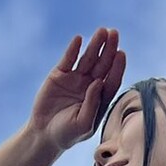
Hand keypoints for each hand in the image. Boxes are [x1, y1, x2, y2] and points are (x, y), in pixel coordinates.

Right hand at [29, 28, 126, 153]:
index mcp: (100, 99)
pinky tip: (79, 39)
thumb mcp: (83, 125)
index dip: (117, 67)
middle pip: (103, 65)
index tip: (121, 54)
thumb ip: (93, 105)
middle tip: (114, 33)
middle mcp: (90, 86)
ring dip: (95, 45)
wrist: (44, 134)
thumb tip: (99, 82)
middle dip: (109, 49)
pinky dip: (73, 49)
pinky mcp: (60, 74)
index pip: (112, 80)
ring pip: (88, 58)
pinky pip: (68, 59)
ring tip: (102, 31)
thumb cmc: (67, 133)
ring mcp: (76, 79)